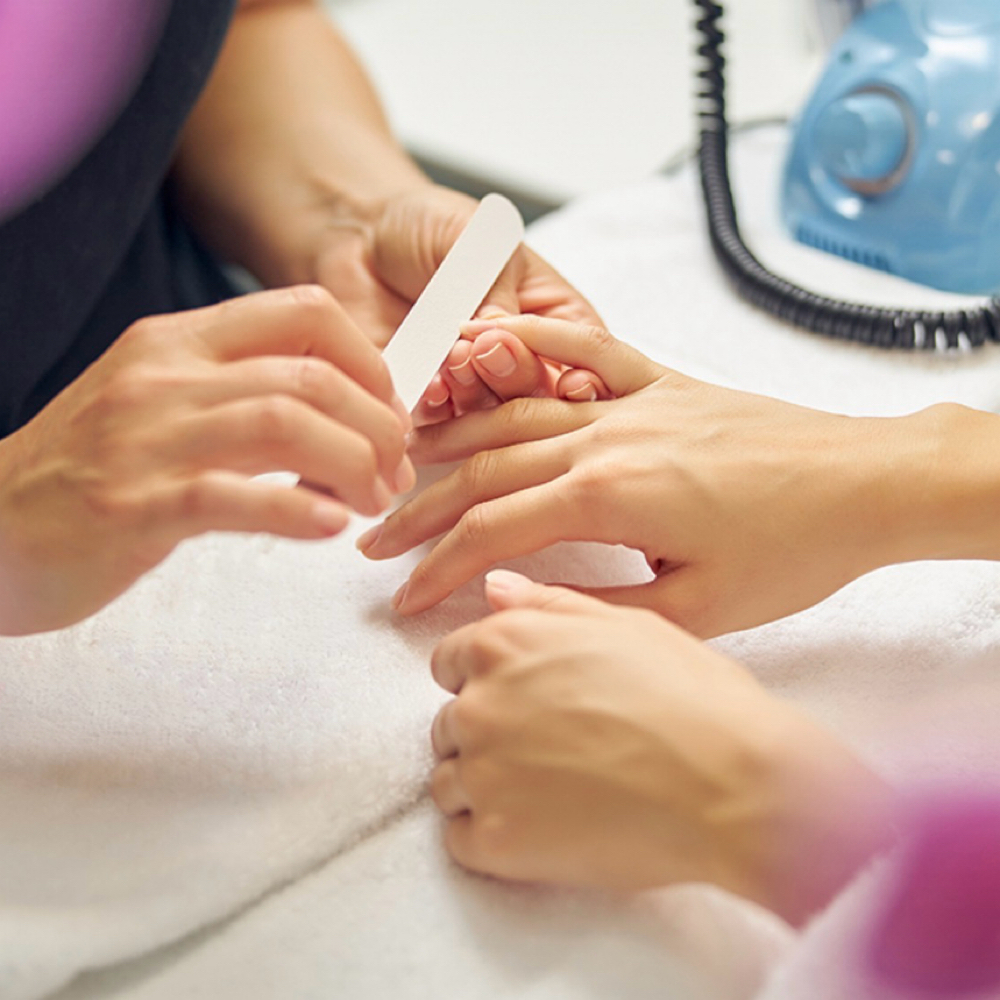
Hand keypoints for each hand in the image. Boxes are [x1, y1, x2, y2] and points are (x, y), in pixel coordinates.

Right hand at [0, 286, 412, 634]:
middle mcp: (164, 377)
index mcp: (178, 343)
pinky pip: (231, 497)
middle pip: (310, 375)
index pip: (304, 313)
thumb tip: (341, 414)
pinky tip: (328, 527)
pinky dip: (295, 510)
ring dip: (352, 465)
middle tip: (394, 472)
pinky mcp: (130, 506)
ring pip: (283, 422)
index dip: (369, 361)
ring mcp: (144, 440)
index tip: (389, 410)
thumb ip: (241, 396)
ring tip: (371, 501)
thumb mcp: (162, 406)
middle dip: (377, 426)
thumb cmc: (87, 472)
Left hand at [311, 185, 607, 420]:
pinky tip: (432, 384)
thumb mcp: (481, 244)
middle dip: (517, 378)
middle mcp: (520, 363)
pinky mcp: (429, 403)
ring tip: (455, 358)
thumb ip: (500, 294)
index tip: (569, 383)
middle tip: (488, 349)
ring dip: (478, 393)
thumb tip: (506, 339)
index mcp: (553, 322)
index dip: (582, 379)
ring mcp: (476, 388)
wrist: (361, 232)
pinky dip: (439, 406)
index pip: (583, 363)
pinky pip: (441, 423)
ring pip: (494, 418)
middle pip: (540, 399)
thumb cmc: (432, 226)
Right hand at [359, 315, 935, 636]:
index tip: (400, 594)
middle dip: (420, 507)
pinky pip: (583, 354)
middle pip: (484, 469)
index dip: (437, 567)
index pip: (491, 532)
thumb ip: (593, 606)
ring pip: (515, 413)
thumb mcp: (695, 608)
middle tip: (373, 532)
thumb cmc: (792, 551)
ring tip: (405, 457)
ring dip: (454, 438)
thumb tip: (510, 599)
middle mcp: (605, 437)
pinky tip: (489, 345)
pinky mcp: (660, 381)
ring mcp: (629, 401)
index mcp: (607, 494)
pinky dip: (531, 347)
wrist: (864, 483)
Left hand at [430, 571, 895, 924]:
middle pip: (449, 725)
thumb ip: (548, 605)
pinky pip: (462, 842)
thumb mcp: (627, 624)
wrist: (735, 782)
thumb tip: (494, 587)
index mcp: (505, 644)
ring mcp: (484, 775)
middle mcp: (481, 704)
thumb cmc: (694, 698)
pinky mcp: (497, 841)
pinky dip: (492, 840)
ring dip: (486, 790)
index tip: (522, 702)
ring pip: (449, 784)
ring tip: (552, 795)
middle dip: (488, 736)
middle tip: (550, 753)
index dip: (486, 681)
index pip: (450, 662)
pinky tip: (546, 832)